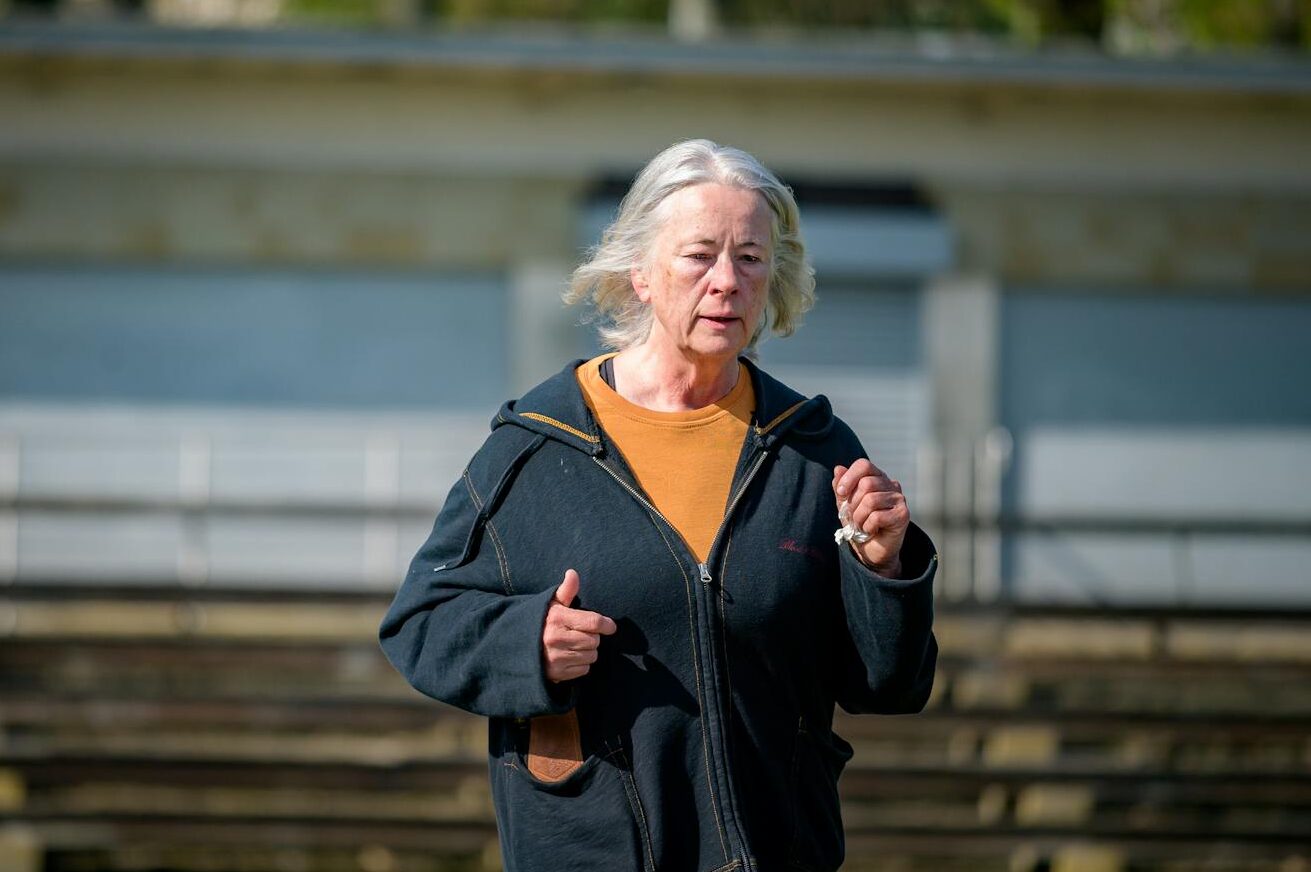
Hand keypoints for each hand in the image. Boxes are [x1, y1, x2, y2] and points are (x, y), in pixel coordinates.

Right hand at [542, 569, 616, 682]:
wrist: (515, 646)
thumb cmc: (539, 623)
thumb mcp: (550, 604)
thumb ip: (566, 590)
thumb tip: (572, 573)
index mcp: (557, 618)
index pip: (593, 621)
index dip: (606, 624)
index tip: (610, 627)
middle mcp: (556, 638)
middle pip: (594, 640)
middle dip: (592, 637)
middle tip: (581, 634)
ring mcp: (556, 657)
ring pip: (591, 655)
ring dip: (588, 651)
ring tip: (574, 645)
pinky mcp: (556, 674)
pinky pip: (584, 669)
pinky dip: (581, 665)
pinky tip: (570, 657)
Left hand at [833, 459, 909, 576]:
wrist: (871, 550)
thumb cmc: (859, 524)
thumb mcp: (845, 505)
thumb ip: (841, 487)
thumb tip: (838, 469)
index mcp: (877, 478)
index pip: (864, 465)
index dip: (849, 477)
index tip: (841, 493)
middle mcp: (891, 485)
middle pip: (866, 484)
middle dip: (853, 504)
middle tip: (855, 517)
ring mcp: (899, 499)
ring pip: (871, 500)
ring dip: (859, 517)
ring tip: (862, 525)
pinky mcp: (903, 515)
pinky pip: (877, 516)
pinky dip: (868, 526)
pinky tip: (872, 530)